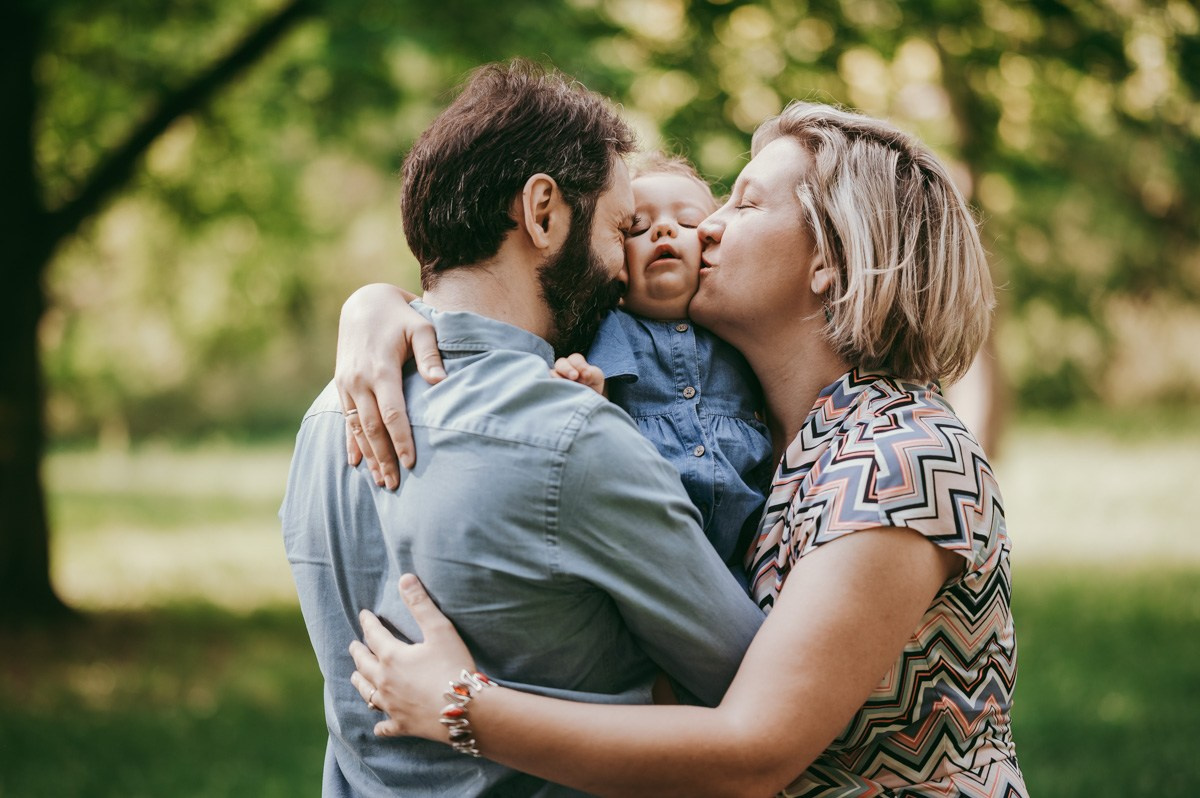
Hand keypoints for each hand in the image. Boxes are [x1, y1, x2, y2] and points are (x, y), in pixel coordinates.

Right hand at [335, 284, 446, 488]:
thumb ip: (430, 355)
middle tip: (396, 485)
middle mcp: (359, 380)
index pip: (392, 414)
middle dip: (384, 458)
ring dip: (369, 456)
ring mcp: (347, 384)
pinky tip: (355, 463)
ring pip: (356, 428)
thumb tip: (441, 382)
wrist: (363, 303)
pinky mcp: (342, 386)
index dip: (401, 440)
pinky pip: (346, 420)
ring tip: (381, 482)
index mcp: (381, 369)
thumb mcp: (421, 327)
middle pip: (372, 428)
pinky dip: (351, 443)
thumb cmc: (401, 317)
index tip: (411, 463)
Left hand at [349, 574, 476, 740]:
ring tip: (356, 675)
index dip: (368, 622)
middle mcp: (385, 682)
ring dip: (360, 682)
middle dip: (358, 652)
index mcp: (392, 657)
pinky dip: (380, 724)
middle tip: (354, 645)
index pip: (374, 635)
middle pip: (364, 664)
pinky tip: (378, 724)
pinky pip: (385, 726)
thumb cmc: (453, 667)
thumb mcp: (440, 630)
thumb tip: (404, 578)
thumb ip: (420, 604)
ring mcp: (392, 706)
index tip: (364, 615)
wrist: (465, 710)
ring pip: (367, 693)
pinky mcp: (402, 725)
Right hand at [551, 353, 605, 395]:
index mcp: (575, 364)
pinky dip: (552, 386)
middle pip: (561, 363)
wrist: (586, 407)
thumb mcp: (596, 378)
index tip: (586, 375)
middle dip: (567, 369)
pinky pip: (546, 384)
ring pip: (552, 373)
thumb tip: (584, 374)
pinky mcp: (549, 389)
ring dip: (559, 378)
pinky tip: (559, 392)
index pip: (575, 359)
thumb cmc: (591, 389)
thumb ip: (593, 373)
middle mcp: (563, 369)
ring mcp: (554, 378)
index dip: (580, 365)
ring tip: (567, 387)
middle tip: (574, 377)